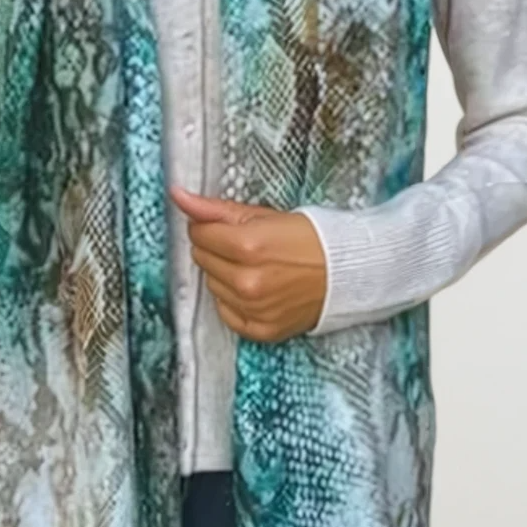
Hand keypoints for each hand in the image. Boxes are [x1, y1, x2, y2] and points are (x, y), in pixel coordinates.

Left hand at [168, 187, 326, 341]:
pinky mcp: (261, 329)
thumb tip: (179, 196)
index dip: (210, 227)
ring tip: (256, 267)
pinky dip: (235, 302)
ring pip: (212, 286)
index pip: (198, 234)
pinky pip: (226, 314)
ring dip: (226, 275)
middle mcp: (247, 281)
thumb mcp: (264, 215)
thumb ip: (216, 209)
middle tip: (247, 247)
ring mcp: (254, 309)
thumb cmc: (310, 239)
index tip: (228, 228)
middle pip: (202, 259)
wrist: (347, 272)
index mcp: (247, 246)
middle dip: (218, 249)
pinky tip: (256, 289)